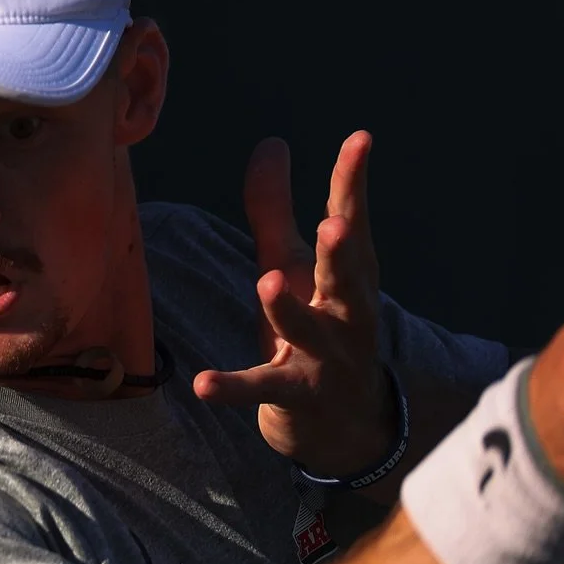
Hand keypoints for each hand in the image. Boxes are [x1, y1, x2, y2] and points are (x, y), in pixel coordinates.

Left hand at [193, 131, 394, 476]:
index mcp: (349, 276)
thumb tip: (273, 143)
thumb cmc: (318, 329)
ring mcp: (322, 357)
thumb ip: (276, 209)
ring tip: (269, 282)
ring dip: (289, 309)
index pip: (352, 221)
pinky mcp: (294, 395)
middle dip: (341, 252)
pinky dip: (234, 387)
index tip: (360, 138)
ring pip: (306, 331)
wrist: (344, 424)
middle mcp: (344, 313)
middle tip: (335, 224)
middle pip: (345, 278)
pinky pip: (262, 389)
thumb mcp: (294, 266)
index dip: (353, 181)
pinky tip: (203, 384)